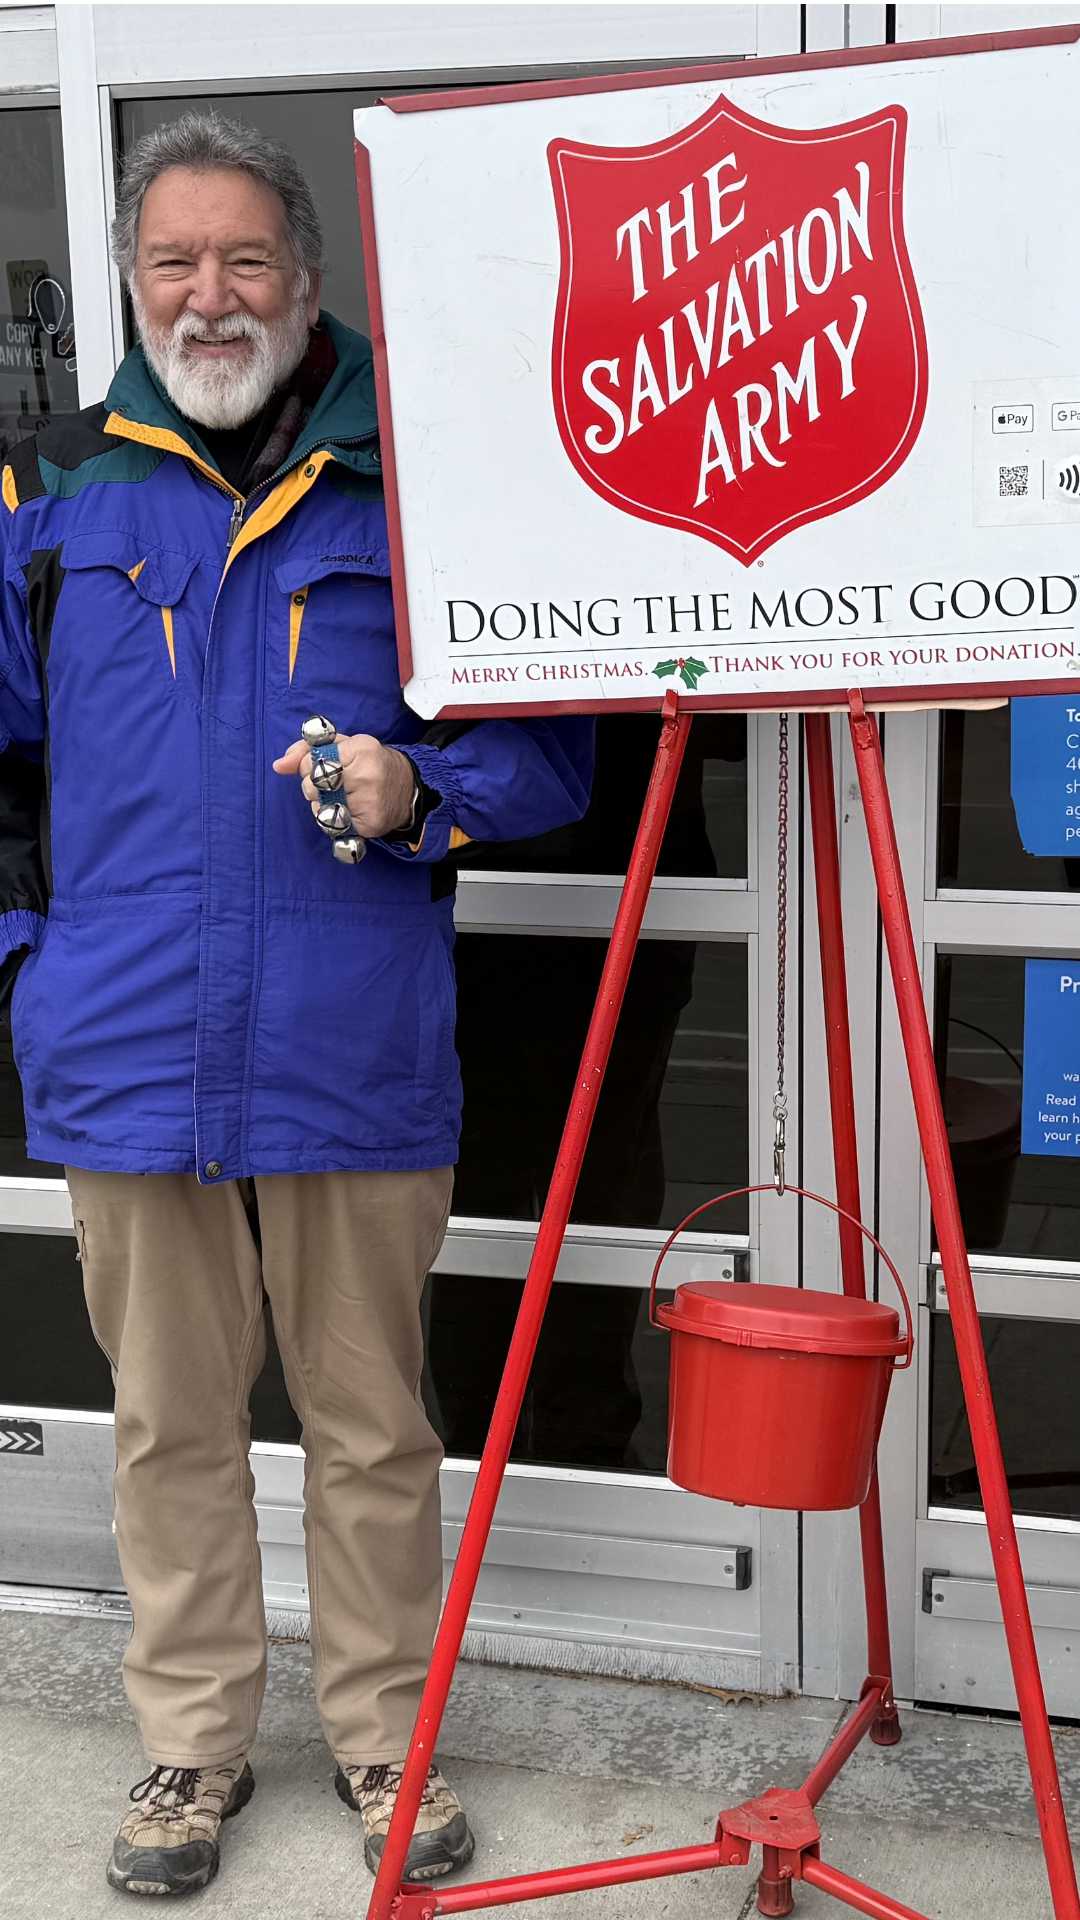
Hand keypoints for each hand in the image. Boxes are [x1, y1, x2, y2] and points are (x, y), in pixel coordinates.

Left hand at [272, 733, 415, 839]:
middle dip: (314, 787)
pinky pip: (333, 826)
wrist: (407, 789)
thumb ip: (306, 750)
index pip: (311, 763)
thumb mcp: (343, 745)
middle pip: (312, 787)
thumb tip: (279, 765)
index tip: (324, 766)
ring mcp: (370, 802)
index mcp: (360, 749)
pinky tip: (348, 811)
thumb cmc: (370, 763)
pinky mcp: (370, 824)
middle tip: (333, 784)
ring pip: (320, 808)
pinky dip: (333, 820)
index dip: (308, 767)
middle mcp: (367, 775)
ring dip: (322, 805)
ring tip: (342, 797)